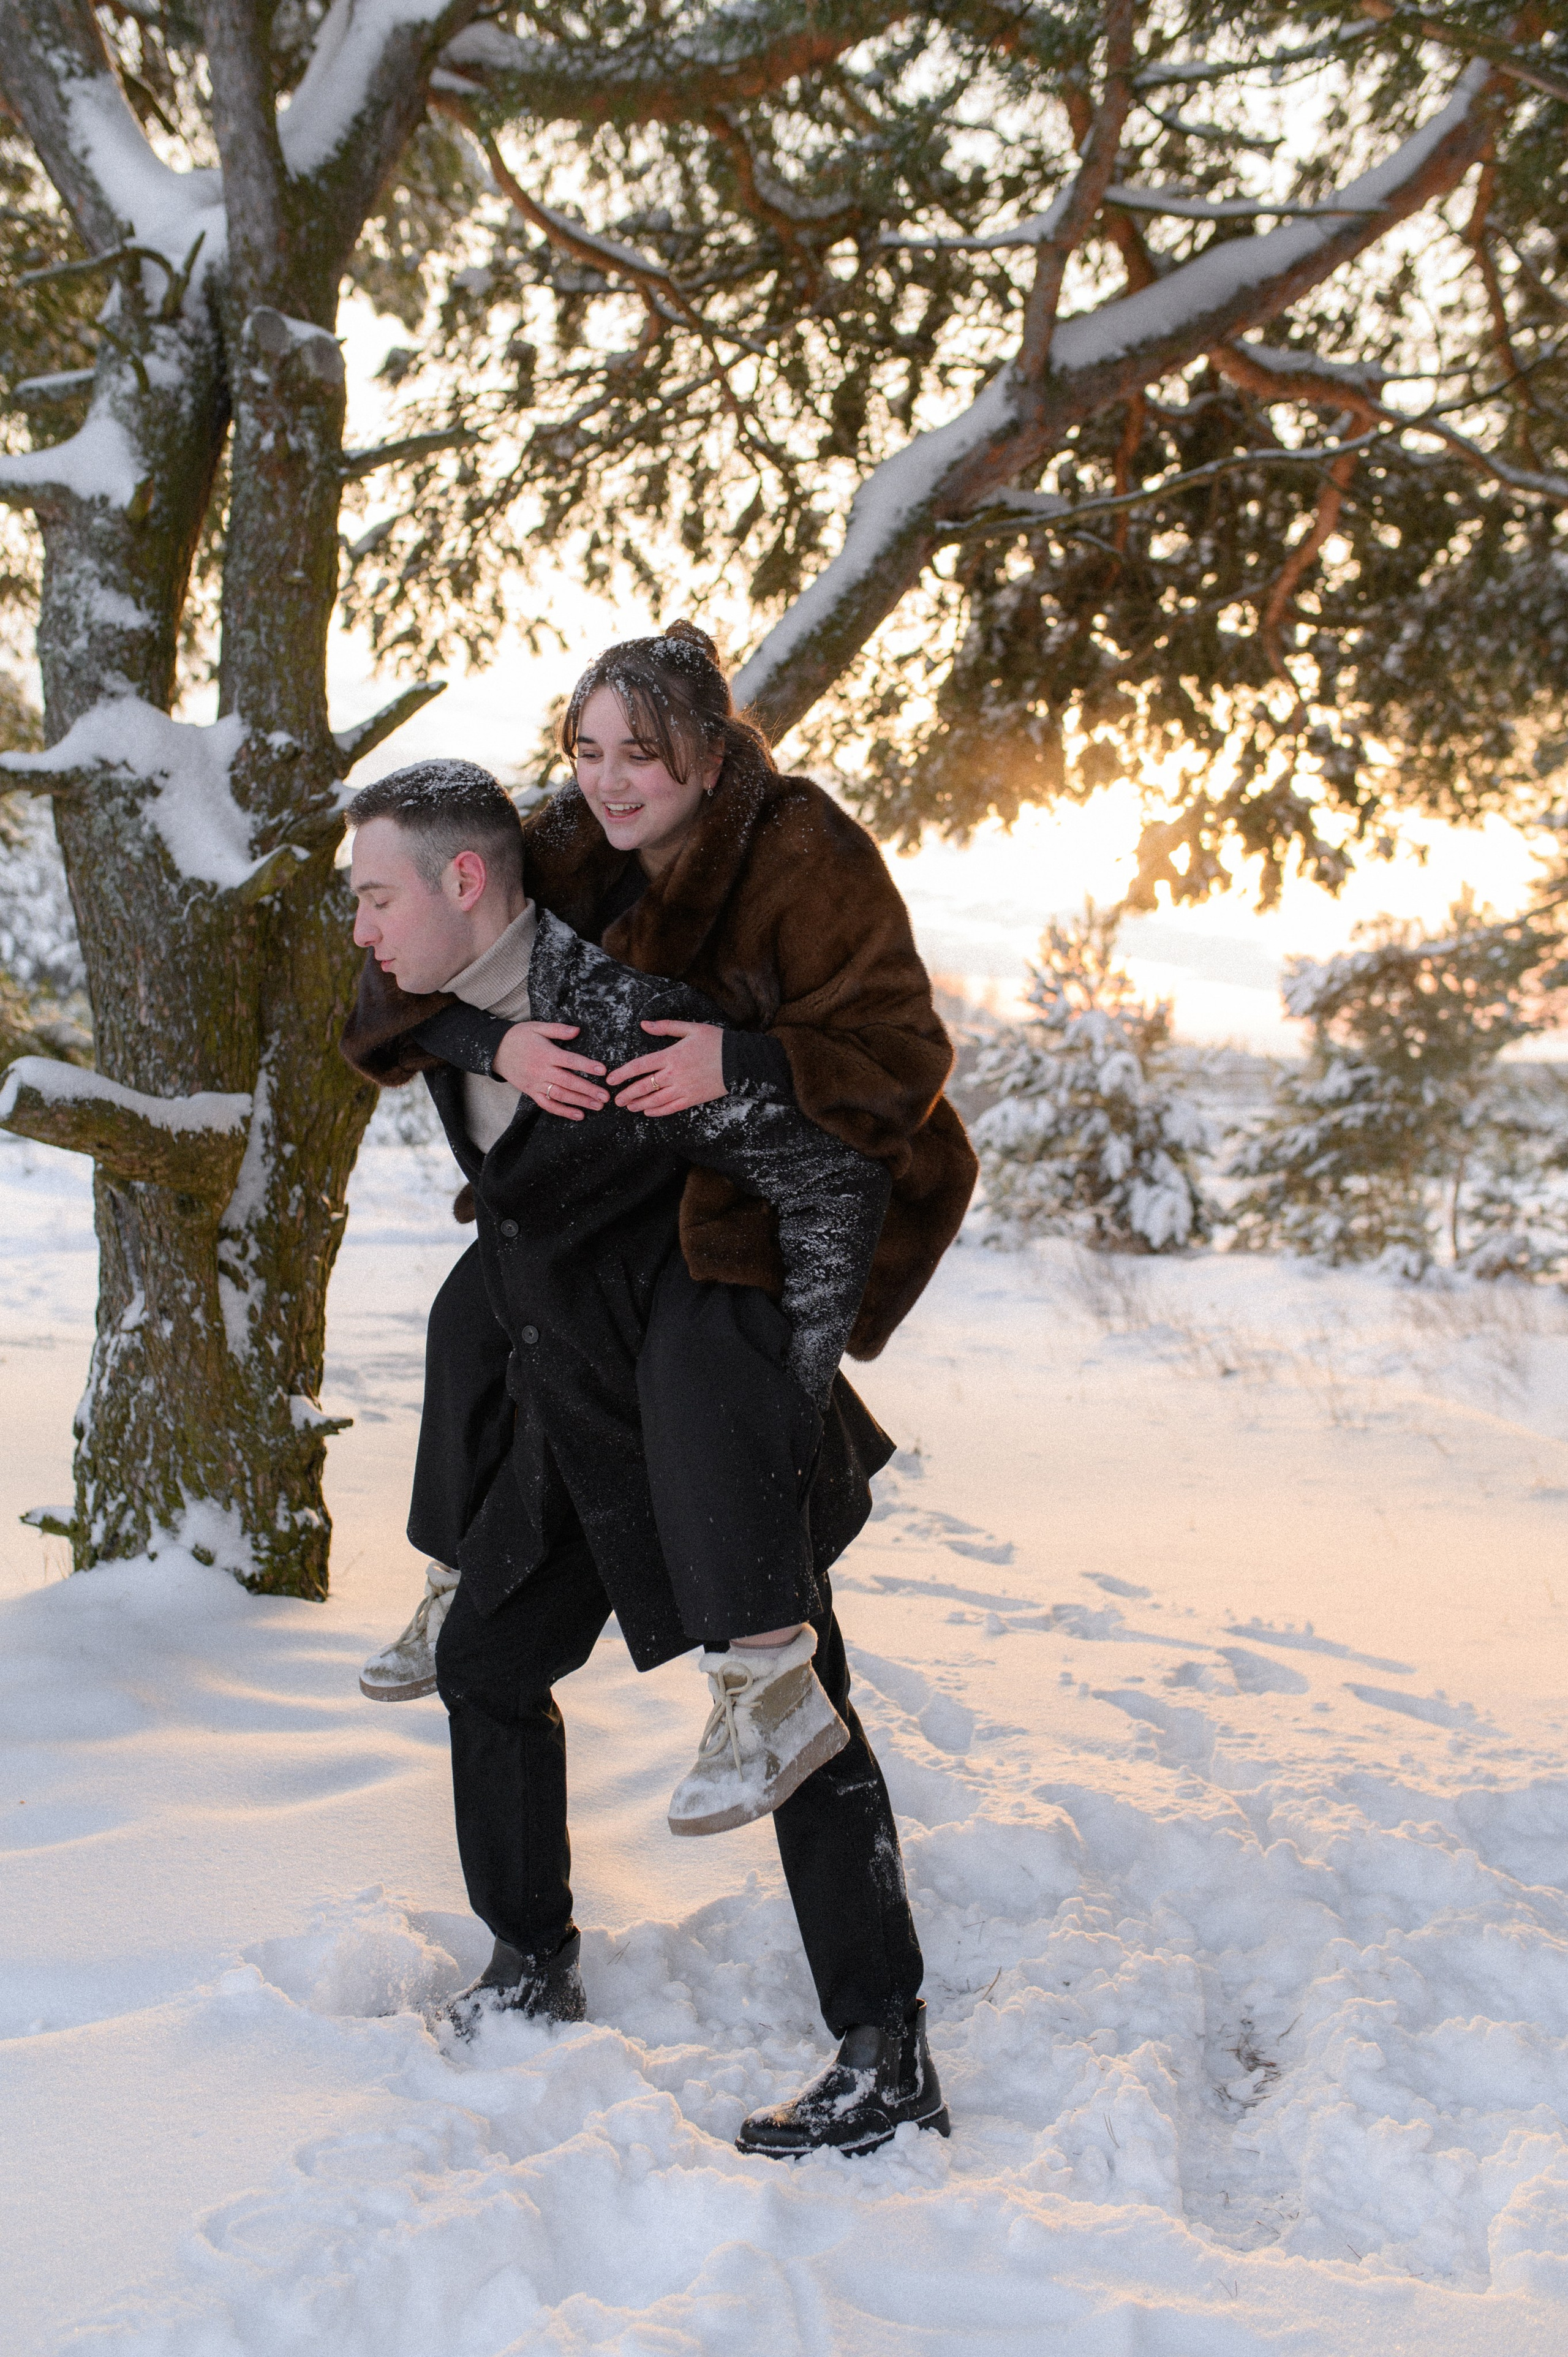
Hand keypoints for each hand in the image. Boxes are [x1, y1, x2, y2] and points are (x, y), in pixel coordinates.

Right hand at [491, 1022, 607, 1119]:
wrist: (496, 1050)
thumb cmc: (519, 1037)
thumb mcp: (537, 1027)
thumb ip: (558, 1029)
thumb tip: (577, 1030)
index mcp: (546, 1054)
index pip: (570, 1061)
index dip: (587, 1066)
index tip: (603, 1071)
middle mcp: (542, 1070)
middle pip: (568, 1082)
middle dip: (588, 1090)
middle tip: (605, 1096)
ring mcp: (536, 1083)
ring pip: (560, 1095)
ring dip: (580, 1102)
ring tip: (597, 1106)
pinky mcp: (531, 1092)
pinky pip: (547, 1105)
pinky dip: (563, 1111)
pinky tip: (578, 1115)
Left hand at [606, 1020, 726, 1114]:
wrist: (740, 1061)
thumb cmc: (716, 1042)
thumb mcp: (691, 1028)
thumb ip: (666, 1027)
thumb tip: (644, 1024)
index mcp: (671, 1055)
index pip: (640, 1066)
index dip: (623, 1074)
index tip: (611, 1080)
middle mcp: (674, 1074)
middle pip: (644, 1086)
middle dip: (628, 1094)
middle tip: (616, 1100)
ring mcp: (683, 1088)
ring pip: (655, 1100)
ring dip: (639, 1104)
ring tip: (628, 1107)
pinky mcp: (693, 1099)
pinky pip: (671, 1108)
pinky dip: (658, 1111)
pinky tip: (648, 1112)